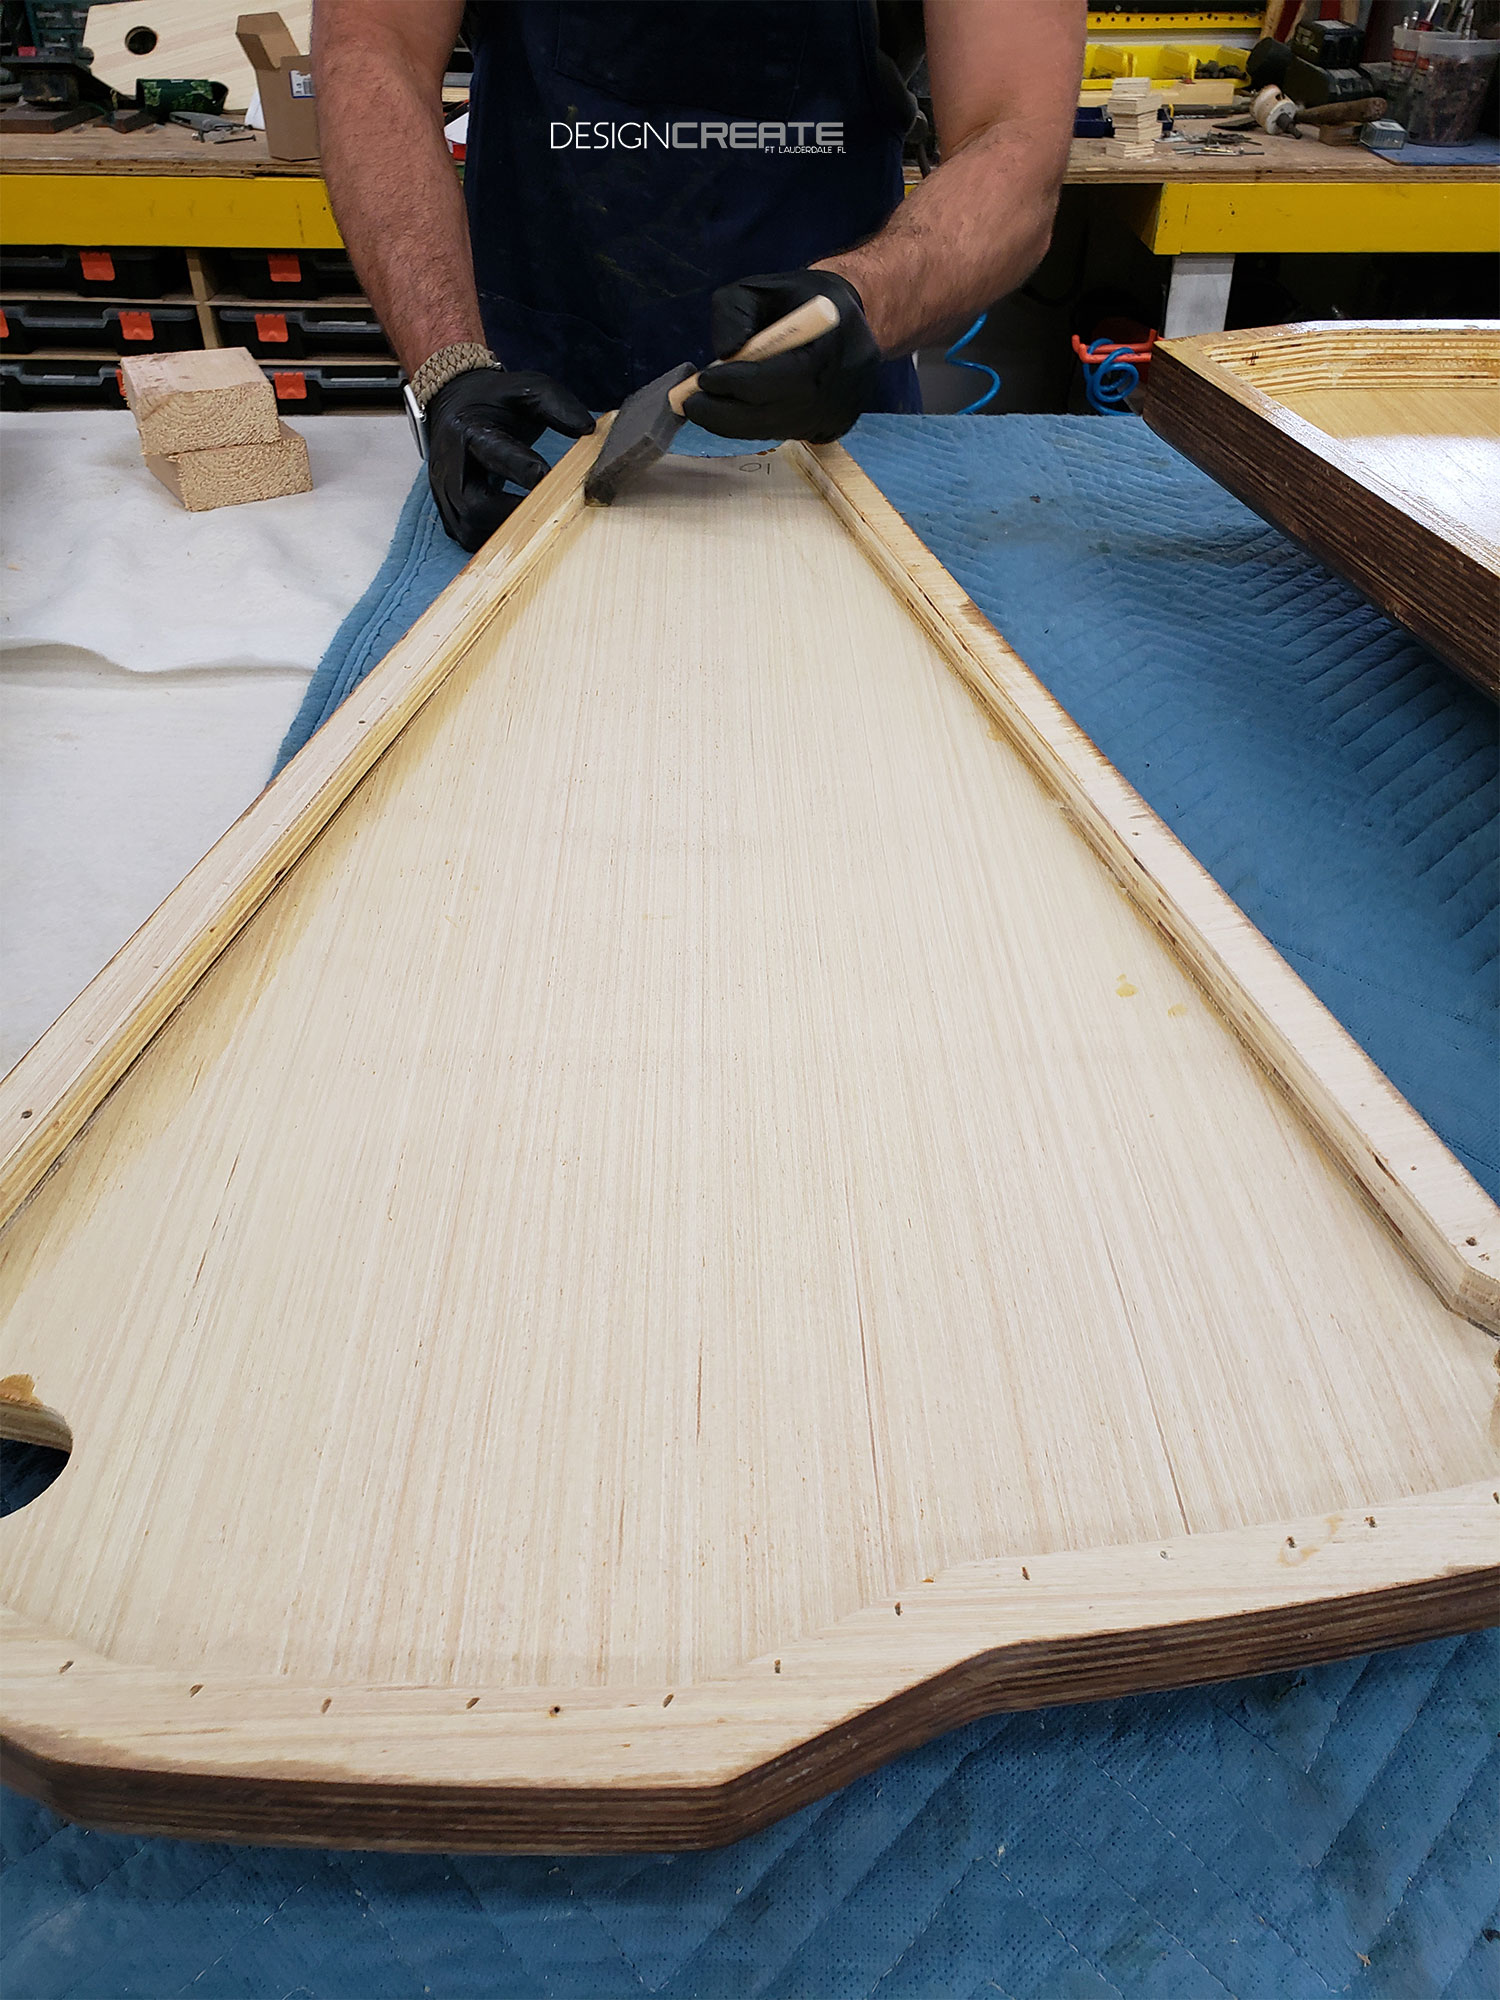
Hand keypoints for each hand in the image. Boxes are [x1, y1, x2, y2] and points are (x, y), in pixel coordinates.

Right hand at [426, 368, 593, 549]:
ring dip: (505, 533)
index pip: (494, 453)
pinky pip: (467, 538)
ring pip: (469, 529)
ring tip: (537, 525)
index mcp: (468, 430)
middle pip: (474, 504)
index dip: (521, 468)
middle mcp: (449, 465)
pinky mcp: (448, 510)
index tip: (550, 477)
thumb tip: (586, 429)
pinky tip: (520, 534)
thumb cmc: (492, 400)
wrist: (454, 404)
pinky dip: (495, 541)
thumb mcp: (524, 390)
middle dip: (512, 513)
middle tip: (547, 514)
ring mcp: (444, 491)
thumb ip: (555, 404)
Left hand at [681, 270, 881, 444]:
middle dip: (726, 414)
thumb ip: (733, 312)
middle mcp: (843, 384)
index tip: (703, 379)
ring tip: (703, 407)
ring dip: (734, 424)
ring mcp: (839, 412)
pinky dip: (751, 425)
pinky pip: (782, 433)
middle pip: (778, 414)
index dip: (739, 383)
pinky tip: (731, 411)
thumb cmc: (797, 299)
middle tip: (690, 404)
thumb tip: (724, 354)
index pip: (784, 376)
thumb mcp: (760, 287)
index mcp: (834, 339)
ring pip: (776, 430)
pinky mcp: (831, 428)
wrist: (845, 318)